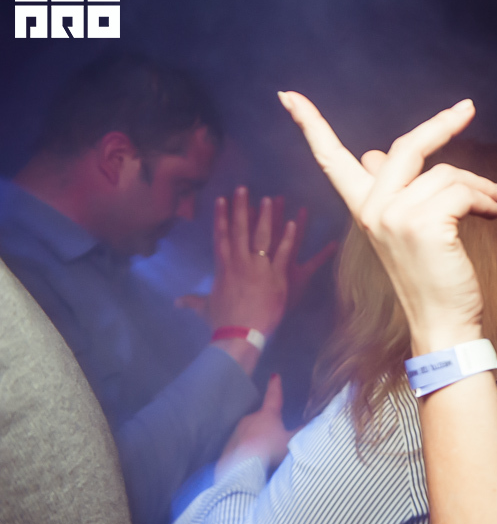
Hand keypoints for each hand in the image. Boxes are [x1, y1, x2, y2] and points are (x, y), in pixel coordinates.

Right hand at [177, 187, 296, 336]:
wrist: (239, 334)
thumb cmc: (221, 322)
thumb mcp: (205, 308)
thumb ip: (192, 301)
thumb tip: (176, 302)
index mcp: (223, 267)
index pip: (221, 236)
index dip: (221, 217)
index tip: (221, 199)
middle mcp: (240, 262)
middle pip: (240, 230)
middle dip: (241, 207)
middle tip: (242, 188)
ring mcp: (258, 268)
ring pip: (262, 237)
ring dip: (266, 217)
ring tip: (270, 198)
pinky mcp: (276, 277)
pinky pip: (284, 253)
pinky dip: (288, 238)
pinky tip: (293, 223)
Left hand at [215, 374, 296, 479]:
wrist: (243, 465)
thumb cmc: (270, 449)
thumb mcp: (291, 441)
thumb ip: (301, 431)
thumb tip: (312, 422)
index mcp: (267, 414)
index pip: (274, 396)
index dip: (275, 386)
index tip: (274, 376)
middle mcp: (251, 418)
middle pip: (262, 418)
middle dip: (268, 424)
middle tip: (274, 437)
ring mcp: (238, 430)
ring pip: (250, 430)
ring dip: (257, 437)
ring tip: (264, 453)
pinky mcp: (229, 443)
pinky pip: (241, 443)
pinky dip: (247, 448)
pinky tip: (252, 459)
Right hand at [278, 91, 496, 351]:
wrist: (442, 323)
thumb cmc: (432, 278)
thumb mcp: (405, 230)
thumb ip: (393, 190)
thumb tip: (374, 154)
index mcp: (362, 209)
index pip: (330, 160)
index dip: (310, 125)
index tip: (288, 95)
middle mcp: (372, 209)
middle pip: (405, 146)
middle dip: (441, 125)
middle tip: (466, 108)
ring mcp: (394, 216)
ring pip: (446, 174)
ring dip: (478, 186)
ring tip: (494, 201)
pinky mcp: (422, 224)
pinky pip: (460, 191)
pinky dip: (484, 199)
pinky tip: (494, 212)